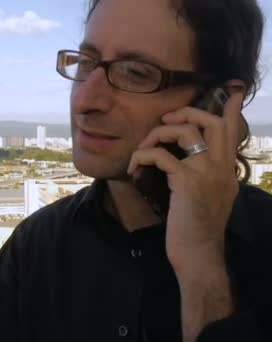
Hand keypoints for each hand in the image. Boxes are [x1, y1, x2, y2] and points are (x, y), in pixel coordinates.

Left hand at [127, 82, 244, 271]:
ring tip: (143, 148)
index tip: (233, 90)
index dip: (230, 109)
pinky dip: (142, 156)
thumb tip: (186, 165)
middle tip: (167, 121)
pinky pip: (161, 155)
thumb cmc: (196, 229)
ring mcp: (207, 173)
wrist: (198, 254)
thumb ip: (205, 178)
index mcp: (227, 170)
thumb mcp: (208, 198)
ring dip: (157, 135)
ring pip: (185, 133)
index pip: (232, 132)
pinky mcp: (188, 182)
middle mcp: (222, 167)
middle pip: (212, 122)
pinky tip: (134, 168)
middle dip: (187, 113)